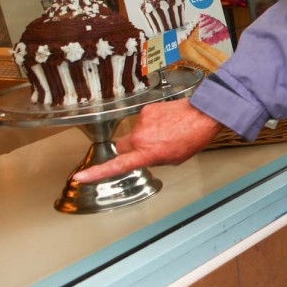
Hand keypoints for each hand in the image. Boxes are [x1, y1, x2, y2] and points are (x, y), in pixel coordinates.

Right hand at [72, 97, 222, 181]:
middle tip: (149, 148)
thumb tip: (144, 156)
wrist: (205, 113)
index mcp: (148, 153)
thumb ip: (154, 159)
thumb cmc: (193, 137)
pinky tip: (167, 122)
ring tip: (166, 132)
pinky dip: (151, 122)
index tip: (81, 177)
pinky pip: (142, 120)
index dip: (98, 172)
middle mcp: (141, 136)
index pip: (118, 165)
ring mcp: (142, 121)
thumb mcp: (174, 159)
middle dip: (131, 149)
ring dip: (144, 135)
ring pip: (134, 133)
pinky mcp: (147, 109)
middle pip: (122, 147)